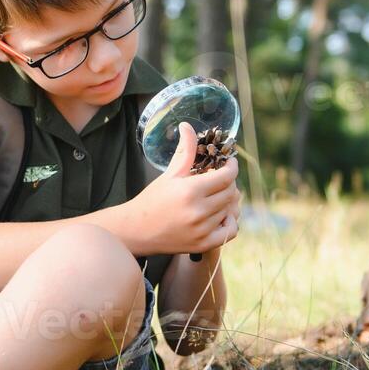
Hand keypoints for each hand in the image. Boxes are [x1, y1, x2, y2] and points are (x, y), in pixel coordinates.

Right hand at [124, 122, 241, 255]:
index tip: (229, 163)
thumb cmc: (152, 199)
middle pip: (231, 192)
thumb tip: (187, 125)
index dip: (232, 167)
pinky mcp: (203, 244)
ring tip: (216, 195)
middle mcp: (198, 211)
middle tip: (220, 178)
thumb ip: (185, 150)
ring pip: (230, 209)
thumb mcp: (170, 173)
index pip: (227, 176)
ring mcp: (202, 230)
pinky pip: (230, 231)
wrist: (137, 230)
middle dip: (229, 183)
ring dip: (227, 201)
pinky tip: (220, 215)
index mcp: (190, 190)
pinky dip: (230, 222)